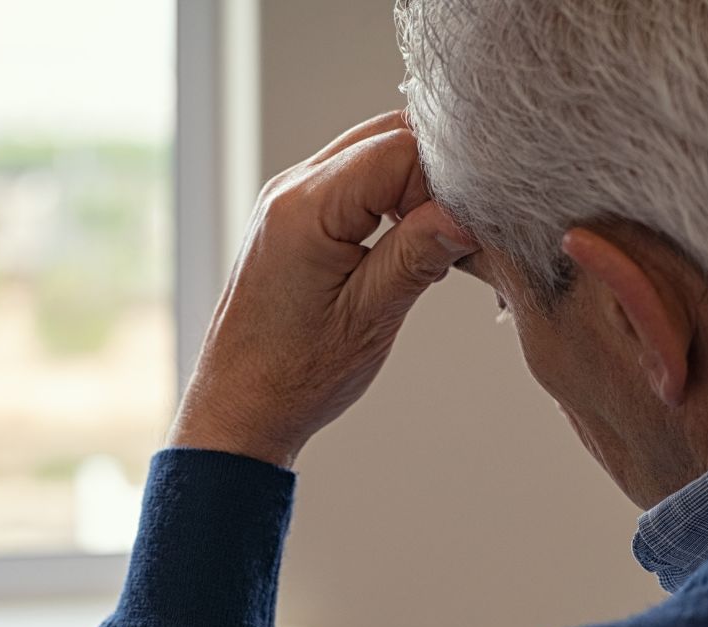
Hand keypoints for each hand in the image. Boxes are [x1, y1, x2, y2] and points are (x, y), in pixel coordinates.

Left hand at [168, 111, 478, 468]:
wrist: (239, 408)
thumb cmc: (294, 377)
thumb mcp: (371, 318)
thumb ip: (419, 253)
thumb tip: (468, 211)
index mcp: (305, 209)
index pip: (398, 149)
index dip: (443, 179)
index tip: (464, 225)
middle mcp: (290, 190)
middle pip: (385, 137)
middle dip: (433, 175)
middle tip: (456, 232)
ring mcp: (286, 199)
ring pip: (371, 153)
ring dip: (413, 187)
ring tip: (431, 244)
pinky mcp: (291, 216)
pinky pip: (353, 180)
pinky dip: (389, 198)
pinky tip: (404, 245)